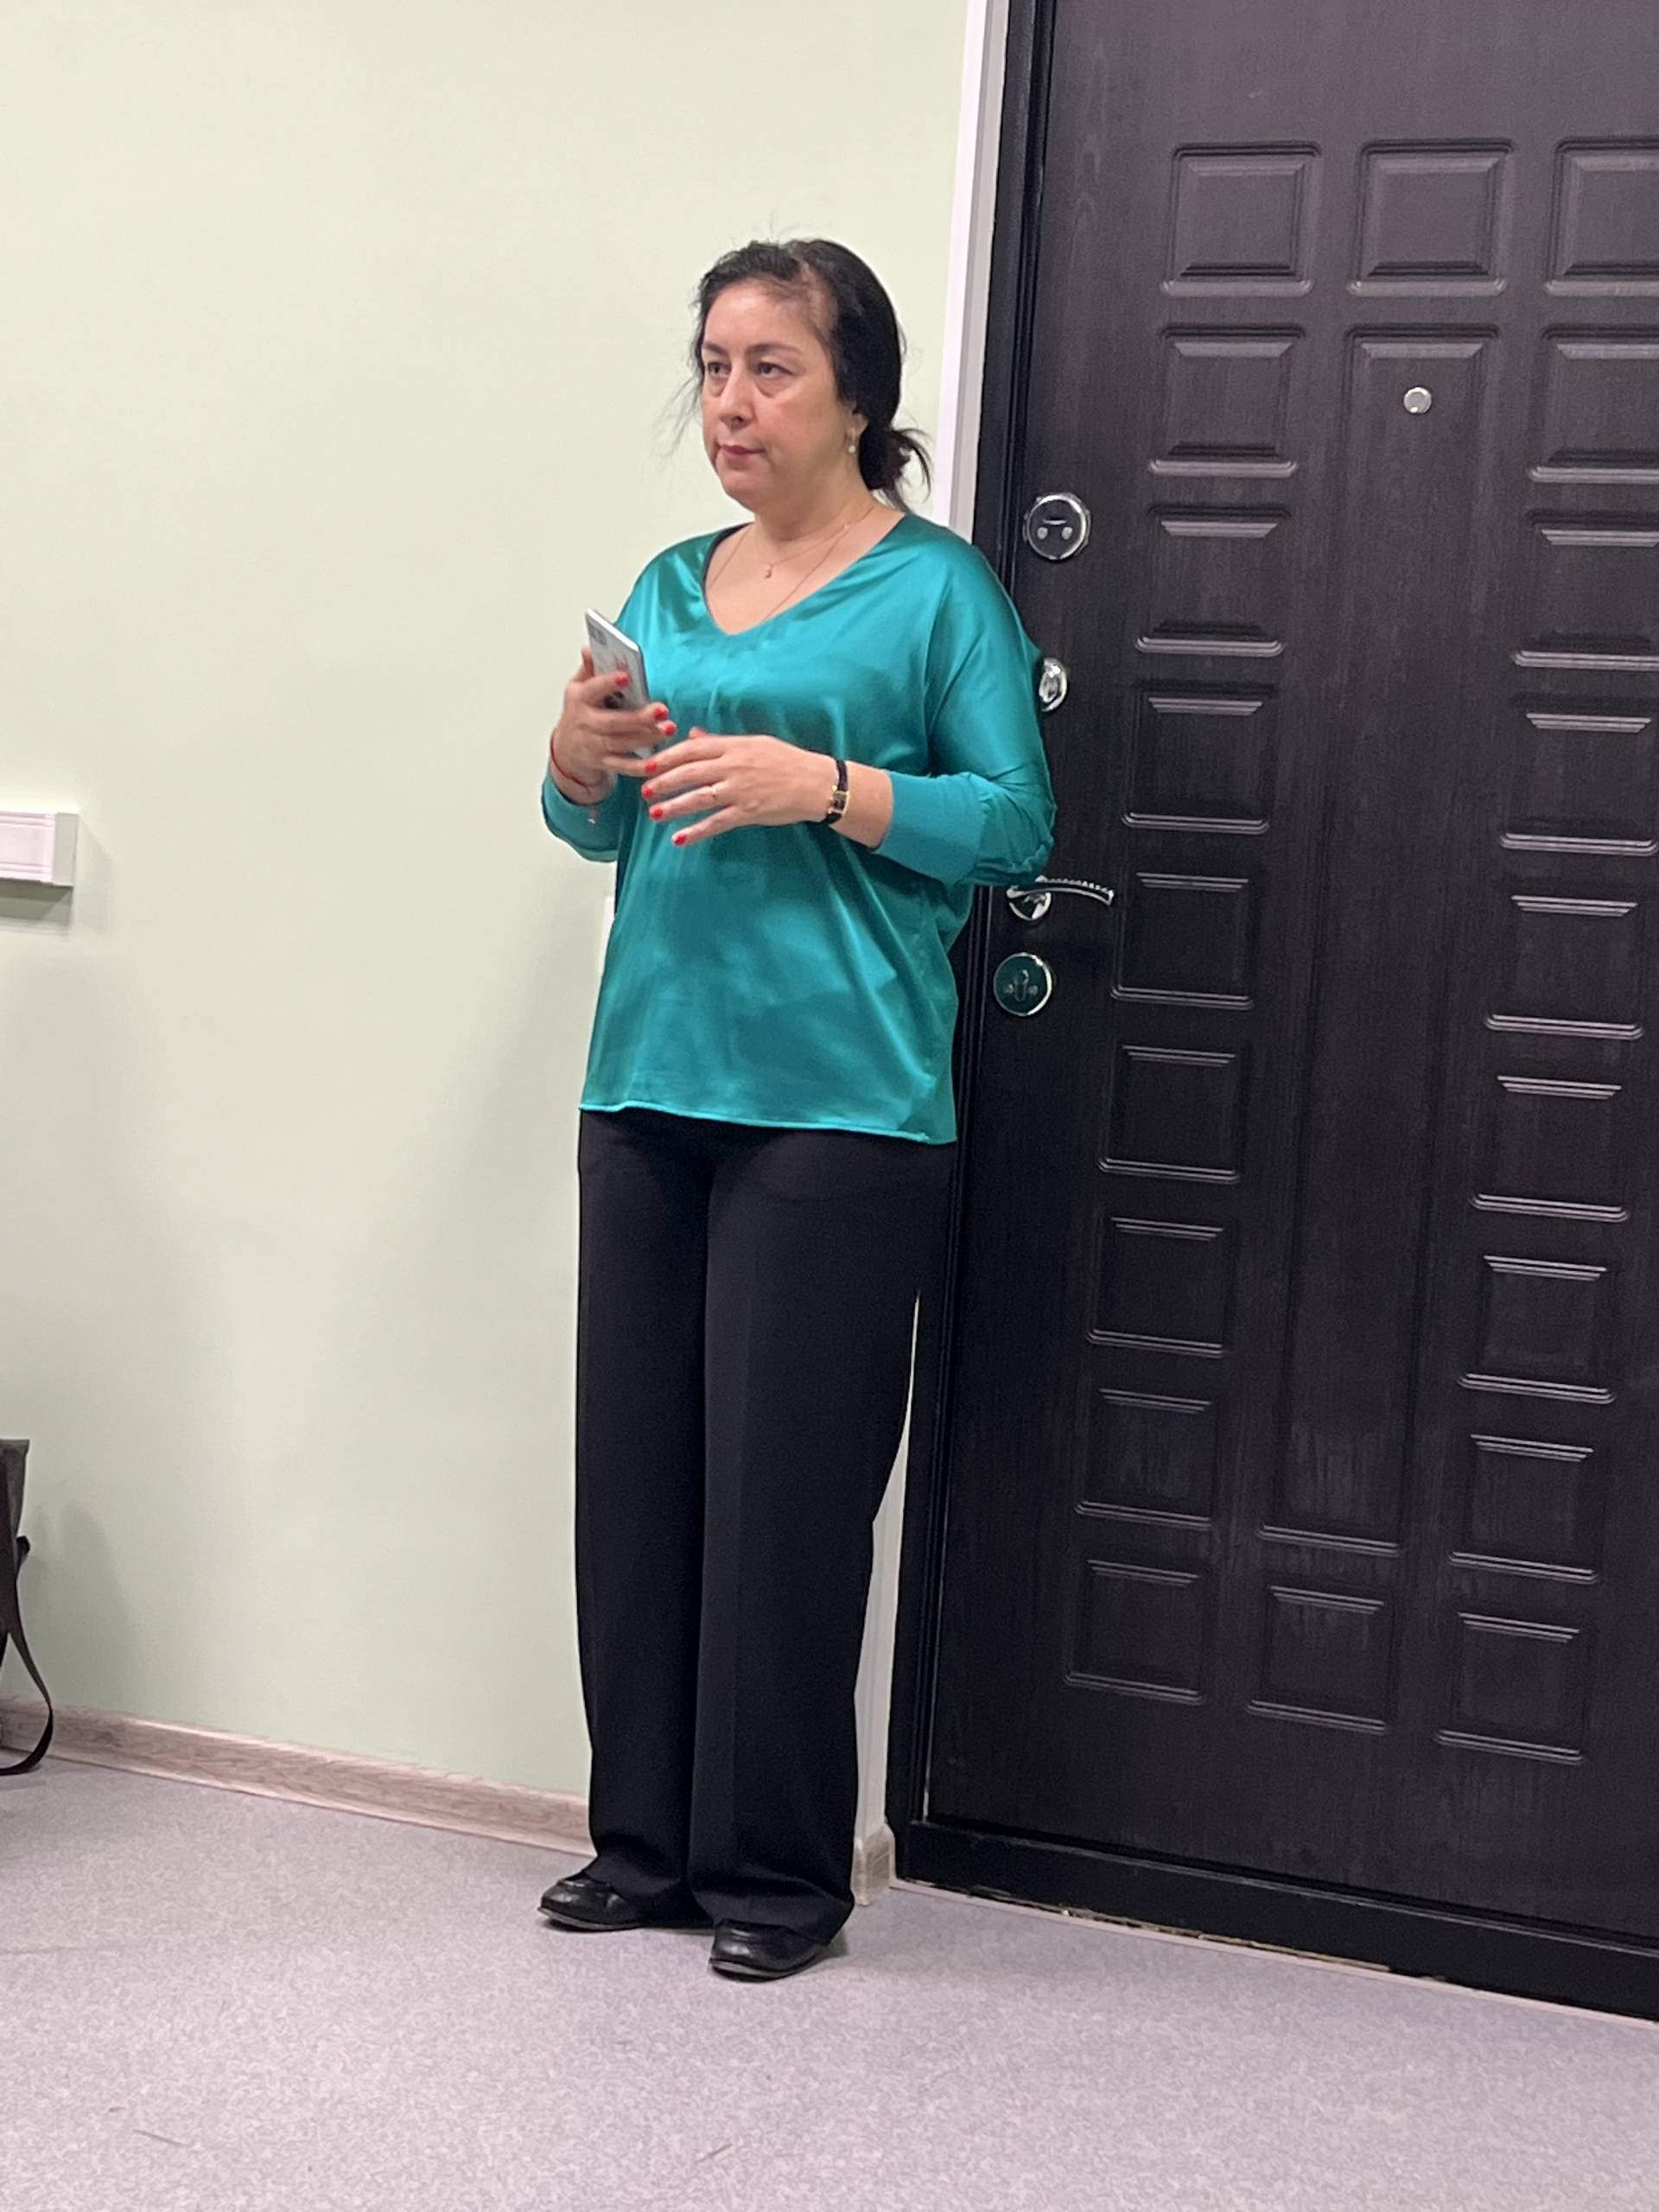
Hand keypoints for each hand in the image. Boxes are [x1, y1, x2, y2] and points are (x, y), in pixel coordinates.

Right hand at [547, 650, 676, 797]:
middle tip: (662, 709)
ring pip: (622, 743)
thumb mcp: (578, 688)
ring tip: (667, 729)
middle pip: (614, 721)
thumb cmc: (579, 715)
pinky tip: (657, 763)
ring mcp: (593, 745)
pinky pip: (624, 766)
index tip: (626, 677)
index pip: (593, 689)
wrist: (566, 753)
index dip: (608, 683)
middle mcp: (585, 722)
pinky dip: (640, 767)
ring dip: (647, 737)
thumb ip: (589, 669)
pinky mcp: (603, 763)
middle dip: (639, 717)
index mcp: (579, 699)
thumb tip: (589, 648)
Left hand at [630, 731, 838, 845]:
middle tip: (644, 789)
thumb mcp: (753, 743)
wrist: (815, 783)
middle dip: (663, 781)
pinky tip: (680, 839)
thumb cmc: (786, 761)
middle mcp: (733, 766)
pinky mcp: (748, 812)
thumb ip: (721, 742)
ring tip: (654, 813)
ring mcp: (739, 790)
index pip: (693, 749)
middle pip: (690, 772)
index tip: (649, 763)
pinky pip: (717, 823)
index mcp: (733, 746)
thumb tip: (693, 736)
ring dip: (674, 806)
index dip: (668, 756)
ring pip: (699, 797)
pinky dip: (697, 831)